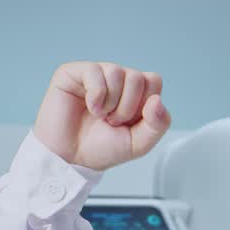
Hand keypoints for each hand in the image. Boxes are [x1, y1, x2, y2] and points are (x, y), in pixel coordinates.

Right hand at [33, 62, 171, 170]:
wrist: (71, 158)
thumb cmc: (102, 149)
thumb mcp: (140, 143)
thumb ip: (158, 124)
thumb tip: (157, 100)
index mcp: (135, 92)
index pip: (154, 80)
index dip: (145, 104)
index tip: (130, 122)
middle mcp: (117, 80)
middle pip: (138, 77)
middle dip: (127, 107)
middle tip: (112, 121)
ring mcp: (96, 74)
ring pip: (117, 72)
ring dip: (111, 102)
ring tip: (100, 116)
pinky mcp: (74, 73)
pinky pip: (94, 71)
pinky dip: (96, 94)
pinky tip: (90, 107)